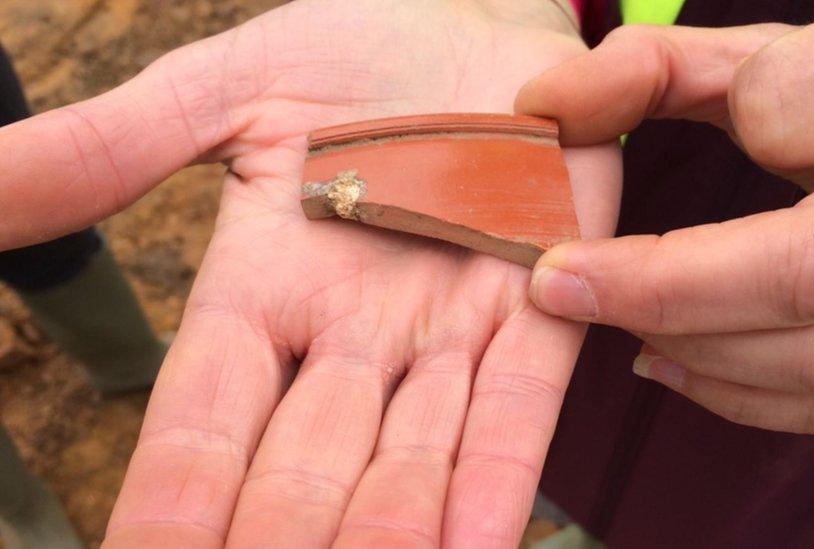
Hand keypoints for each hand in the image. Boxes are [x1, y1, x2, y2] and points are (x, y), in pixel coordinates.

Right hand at [1, 1, 620, 545]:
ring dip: (383, 537)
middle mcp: (355, 337)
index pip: (202, 424)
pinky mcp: (541, 309)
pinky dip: (493, 483)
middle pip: (303, 473)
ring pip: (408, 464)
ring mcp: (451, 331)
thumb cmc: (364, 52)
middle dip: (278, 542)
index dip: (174, 502)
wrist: (484, 25)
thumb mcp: (227, 92)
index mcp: (267, 293)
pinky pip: (514, 411)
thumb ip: (114, 148)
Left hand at [517, 0, 813, 436]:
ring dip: (697, 351)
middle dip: (663, 289)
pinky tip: (669, 361)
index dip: (693, 137)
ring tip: (612, 319)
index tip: (587, 138)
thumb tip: (543, 104)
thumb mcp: (777, 53)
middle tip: (558, 282)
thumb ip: (663, 67)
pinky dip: (742, 395)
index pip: (803, 108)